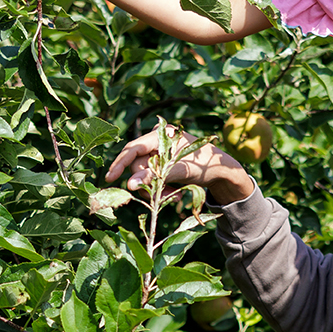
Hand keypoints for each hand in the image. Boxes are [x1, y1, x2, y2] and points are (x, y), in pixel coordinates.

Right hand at [105, 123, 254, 204]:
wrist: (223, 171)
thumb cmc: (205, 165)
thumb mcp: (179, 171)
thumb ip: (153, 176)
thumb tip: (128, 185)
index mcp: (161, 135)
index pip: (133, 149)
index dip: (120, 163)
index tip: (109, 178)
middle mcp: (158, 141)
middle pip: (137, 164)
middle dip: (146, 182)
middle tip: (159, 195)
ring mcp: (160, 153)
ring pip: (143, 174)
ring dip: (154, 188)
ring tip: (171, 196)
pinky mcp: (162, 164)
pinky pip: (152, 178)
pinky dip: (159, 188)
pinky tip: (172, 195)